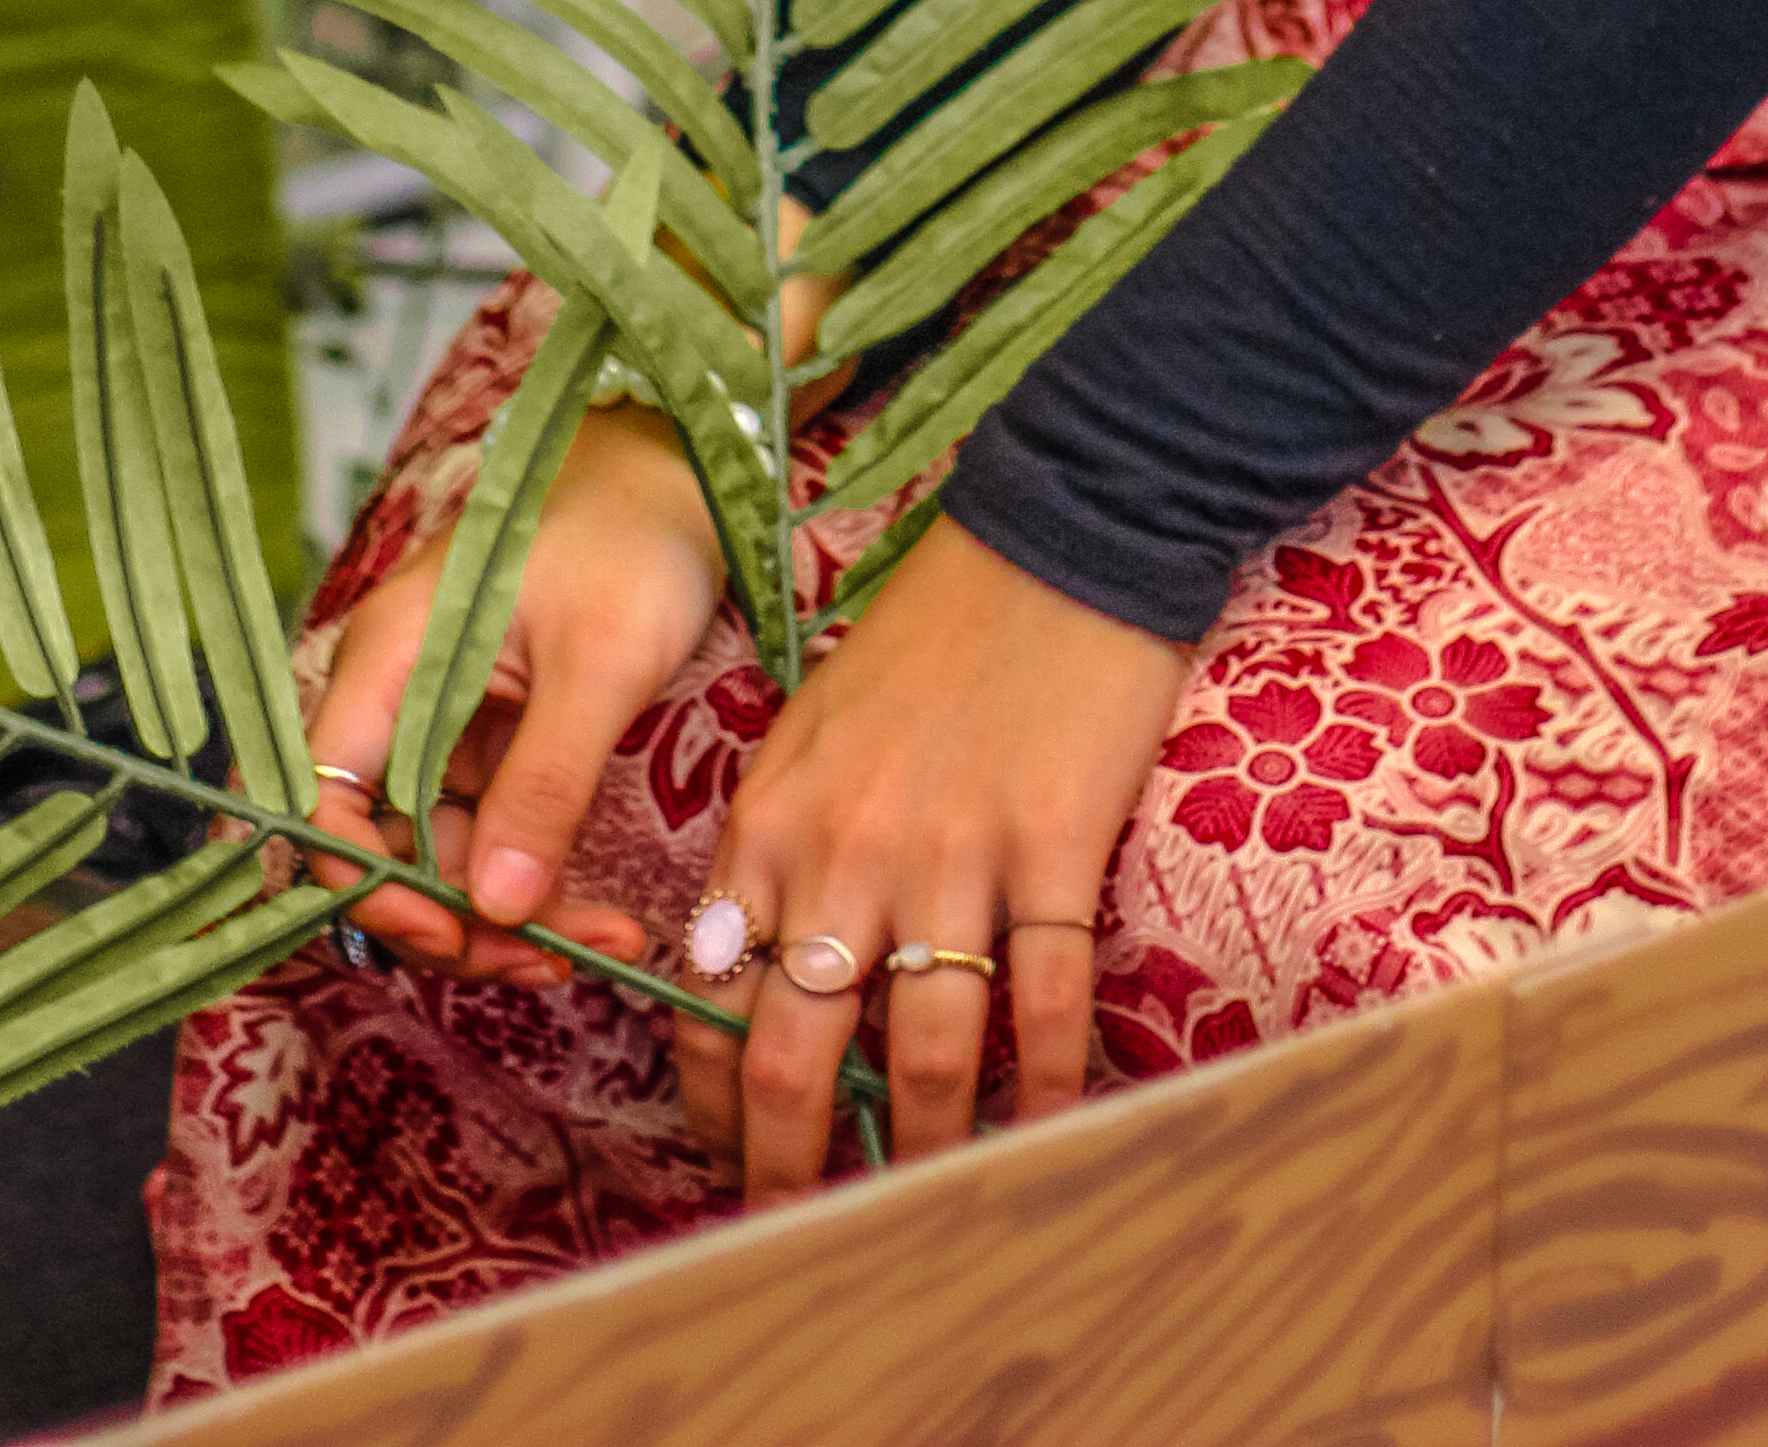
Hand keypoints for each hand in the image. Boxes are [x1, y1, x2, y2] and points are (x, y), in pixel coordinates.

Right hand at [304, 402, 725, 982]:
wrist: (683, 471)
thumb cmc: (634, 537)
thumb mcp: (601, 662)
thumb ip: (545, 783)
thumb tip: (494, 908)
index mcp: (391, 657)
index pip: (323, 799)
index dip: (367, 884)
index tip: (453, 931)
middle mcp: (396, 693)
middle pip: (381, 846)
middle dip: (455, 919)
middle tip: (547, 965)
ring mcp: (442, 719)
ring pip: (440, 854)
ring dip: (505, 915)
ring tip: (596, 948)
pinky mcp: (491, 735)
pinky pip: (490, 832)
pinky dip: (535, 881)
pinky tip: (596, 918)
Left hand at [674, 515, 1187, 1202]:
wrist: (1055, 534)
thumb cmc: (934, 627)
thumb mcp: (818, 724)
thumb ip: (787, 840)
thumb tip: (767, 961)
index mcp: (772, 818)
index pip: (712, 994)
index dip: (714, 1099)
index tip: (728, 1157)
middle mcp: (843, 852)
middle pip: (795, 1055)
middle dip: (787, 1167)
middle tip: (797, 1233)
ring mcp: (949, 856)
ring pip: (920, 1053)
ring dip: (921, 1149)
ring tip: (923, 1209)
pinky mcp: (1049, 848)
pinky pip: (1042, 1002)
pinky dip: (1048, 1084)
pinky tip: (1051, 1130)